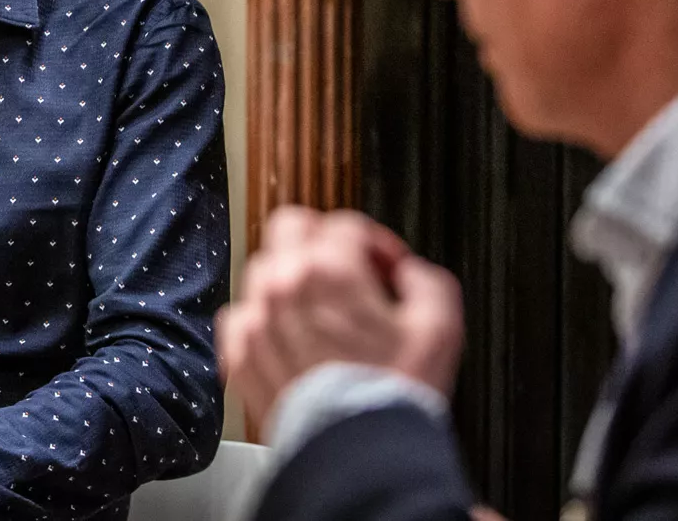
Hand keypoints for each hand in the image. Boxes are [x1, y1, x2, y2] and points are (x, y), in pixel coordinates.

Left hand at [219, 206, 463, 434]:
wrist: (357, 452)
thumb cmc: (392, 394)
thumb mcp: (439, 326)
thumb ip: (425, 280)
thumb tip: (407, 273)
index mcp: (329, 270)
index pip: (345, 225)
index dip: (374, 242)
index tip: (385, 266)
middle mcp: (283, 286)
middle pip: (291, 227)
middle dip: (321, 240)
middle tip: (344, 266)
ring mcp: (255, 319)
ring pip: (262, 270)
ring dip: (291, 279)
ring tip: (321, 309)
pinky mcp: (238, 353)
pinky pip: (241, 316)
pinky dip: (264, 320)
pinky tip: (291, 339)